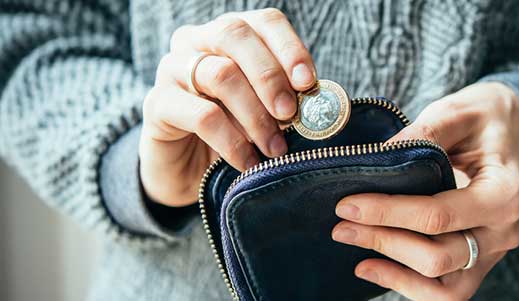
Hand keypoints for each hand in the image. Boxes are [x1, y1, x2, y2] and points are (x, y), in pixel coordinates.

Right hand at [140, 8, 314, 205]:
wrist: (187, 171)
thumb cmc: (234, 133)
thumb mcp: (265, 112)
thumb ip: (287, 99)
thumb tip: (318, 102)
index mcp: (231, 35)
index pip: (265, 22)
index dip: (290, 48)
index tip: (308, 82)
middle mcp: (197, 41)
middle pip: (236, 35)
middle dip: (270, 76)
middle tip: (290, 114)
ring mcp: (171, 68)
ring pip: (220, 74)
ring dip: (255, 115)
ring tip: (275, 148)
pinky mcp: (157, 104)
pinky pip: (201, 115)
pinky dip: (232, 141)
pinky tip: (248, 162)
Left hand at [331, 82, 518, 300]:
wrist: (511, 128)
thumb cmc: (484, 118)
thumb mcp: (456, 113)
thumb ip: (421, 135)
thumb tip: (374, 161)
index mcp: (505, 193)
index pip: (438, 216)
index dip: (388, 213)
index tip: (347, 204)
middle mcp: (504, 231)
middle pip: (438, 257)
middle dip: (384, 242)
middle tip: (342, 225)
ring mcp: (493, 252)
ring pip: (443, 289)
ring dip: (394, 271)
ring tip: (356, 251)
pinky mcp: (479, 261)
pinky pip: (446, 291)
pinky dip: (408, 284)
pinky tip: (373, 266)